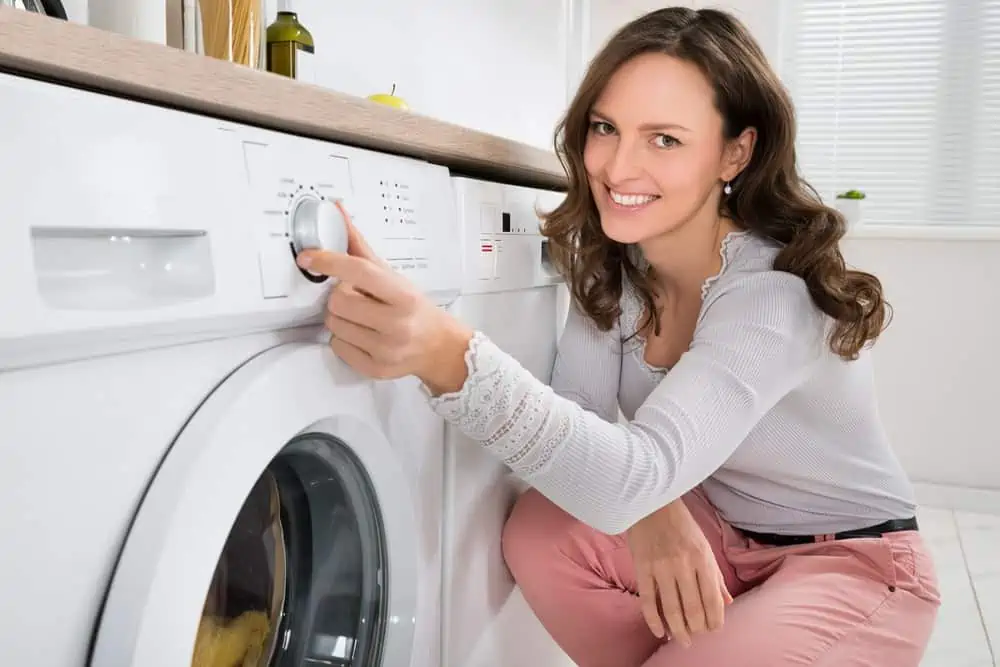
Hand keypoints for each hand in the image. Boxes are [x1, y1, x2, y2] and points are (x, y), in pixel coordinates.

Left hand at [296, 204, 472, 391]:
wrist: (437, 346)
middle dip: (340, 296)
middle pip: (339, 301)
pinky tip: (362, 335)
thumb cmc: (413, 307)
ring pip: (334, 325)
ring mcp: (386, 349)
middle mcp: (397, 324)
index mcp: (402, 295)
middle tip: (356, 298)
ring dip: (340, 318)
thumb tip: (337, 212)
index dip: (330, 261)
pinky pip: (337, 346)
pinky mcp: (375, 368)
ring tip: (361, 318)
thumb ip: (360, 247)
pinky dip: (343, 339)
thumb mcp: (392, 275)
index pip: (359, 271)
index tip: (309, 257)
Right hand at [626, 501, 731, 646]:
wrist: (651, 503)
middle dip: (696, 629)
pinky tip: (659, 631)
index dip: (714, 620)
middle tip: (696, 638)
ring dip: (677, 630)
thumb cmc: (681, 524)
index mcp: (702, 559)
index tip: (713, 629)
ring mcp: (661, 568)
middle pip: (692, 608)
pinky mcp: (642, 568)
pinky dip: (653, 620)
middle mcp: (684, 565)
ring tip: (681, 641)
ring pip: (671, 609)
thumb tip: (727, 602)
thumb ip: (715, 576)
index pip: (712, 599)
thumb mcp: (704, 546)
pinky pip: (648, 600)